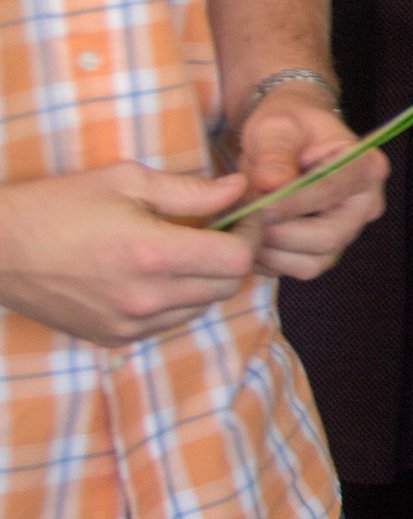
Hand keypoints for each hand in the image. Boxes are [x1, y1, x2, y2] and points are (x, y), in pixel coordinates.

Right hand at [0, 163, 255, 344]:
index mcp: (151, 254)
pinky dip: (179, 299)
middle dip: (235, 255)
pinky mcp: (114, 338)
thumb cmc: (57, 205)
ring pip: (202, 307)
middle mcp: (145, 298)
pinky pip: (170, 322)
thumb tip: (239, 188)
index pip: (236, 258)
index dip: (250, 234)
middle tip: (223, 229)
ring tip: (190, 249)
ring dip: (208, 279)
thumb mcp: (125, 181)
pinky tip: (161, 273)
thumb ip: (190, 191)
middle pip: (226, 286)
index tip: (243, 215)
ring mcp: (129, 324)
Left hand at [232, 85, 386, 280]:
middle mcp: (366, 205)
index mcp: (367, 167)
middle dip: (279, 232)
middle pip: (327, 237)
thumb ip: (275, 152)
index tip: (257, 205)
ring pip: (311, 262)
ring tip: (241, 225)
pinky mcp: (325, 251)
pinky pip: (296, 270)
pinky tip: (249, 237)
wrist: (287, 139)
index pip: (332, 192)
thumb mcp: (277, 126)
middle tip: (242, 219)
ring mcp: (347, 232)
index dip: (292, 203)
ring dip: (269, 250)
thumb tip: (271, 185)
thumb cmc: (287, 125)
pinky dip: (267, 261)